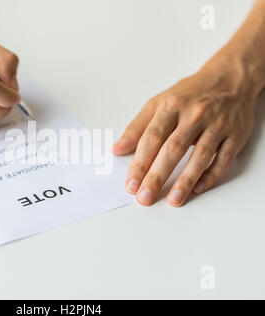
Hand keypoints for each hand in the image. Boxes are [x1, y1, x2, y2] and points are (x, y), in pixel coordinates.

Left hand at [113, 54, 262, 206]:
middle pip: (173, 149)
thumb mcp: (158, 102)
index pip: (151, 138)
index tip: (131, 183)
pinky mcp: (235, 135)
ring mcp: (217, 125)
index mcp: (171, 106)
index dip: (140, 163)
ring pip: (200, 156)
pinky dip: (210, 175)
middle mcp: (194, 115)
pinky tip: (198, 189)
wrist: (229, 79)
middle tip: (145, 197)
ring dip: (185, 181)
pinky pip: (222, 159)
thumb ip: (137, 127)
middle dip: (157, 176)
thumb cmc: (189, 94)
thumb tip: (117, 148)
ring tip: (173, 200)